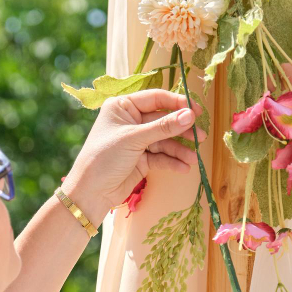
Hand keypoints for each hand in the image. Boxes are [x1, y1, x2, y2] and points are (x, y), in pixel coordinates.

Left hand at [61, 89, 205, 223]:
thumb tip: (190, 115)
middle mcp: (131, 120)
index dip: (177, 103)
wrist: (91, 192)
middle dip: (181, 129)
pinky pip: (161, 156)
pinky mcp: (141, 159)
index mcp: (123, 106)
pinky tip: (184, 167)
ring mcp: (136, 140)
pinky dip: (172, 161)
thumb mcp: (134, 139)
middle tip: (200, 136)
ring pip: (164, 140)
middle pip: (163, 120)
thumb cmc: (104, 157)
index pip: (156, 98)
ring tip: (193, 157)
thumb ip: (163, 127)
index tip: (197, 111)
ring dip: (179, 149)